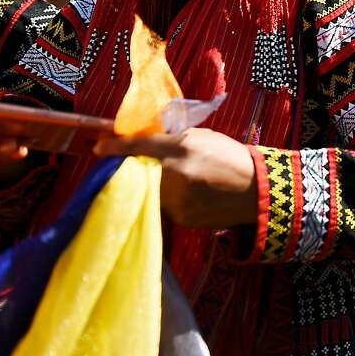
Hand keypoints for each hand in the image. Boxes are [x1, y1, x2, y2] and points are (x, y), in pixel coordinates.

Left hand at [95, 128, 256, 228]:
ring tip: (170, 183)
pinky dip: (165, 201)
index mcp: (183, 147)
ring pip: (148, 191)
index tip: (98, 148)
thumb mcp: (203, 137)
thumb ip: (173, 139)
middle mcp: (176, 173)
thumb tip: (141, 143)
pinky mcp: (180, 218)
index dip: (114, 146)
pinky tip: (184, 196)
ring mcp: (177, 198)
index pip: (139, 145)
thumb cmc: (230, 157)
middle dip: (132, 169)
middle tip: (131, 167)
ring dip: (149, 187)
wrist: (256, 189)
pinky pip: (162, 207)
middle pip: (137, 171)